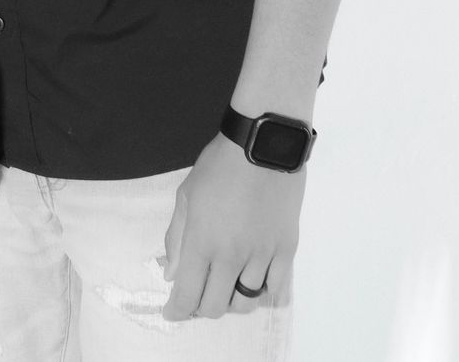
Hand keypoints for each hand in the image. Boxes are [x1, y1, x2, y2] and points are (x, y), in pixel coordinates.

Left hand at [161, 132, 304, 319]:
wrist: (262, 145)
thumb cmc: (219, 166)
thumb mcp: (187, 196)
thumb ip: (177, 238)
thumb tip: (171, 274)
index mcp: (203, 242)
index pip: (187, 295)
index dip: (177, 311)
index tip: (172, 313)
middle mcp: (232, 256)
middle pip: (216, 306)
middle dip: (201, 308)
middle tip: (197, 297)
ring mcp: (262, 255)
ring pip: (246, 303)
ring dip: (231, 301)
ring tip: (225, 286)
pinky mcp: (287, 250)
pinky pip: (277, 289)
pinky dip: (262, 294)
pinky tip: (253, 284)